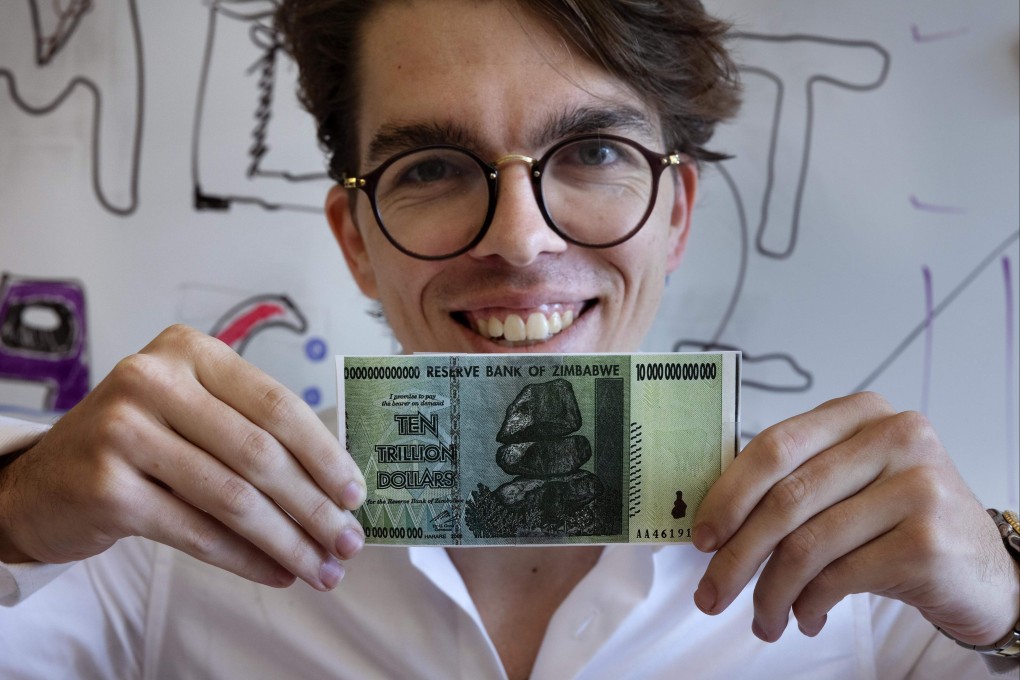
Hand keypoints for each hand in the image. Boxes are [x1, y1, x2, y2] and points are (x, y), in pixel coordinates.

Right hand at [0, 325, 365, 590]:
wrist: (46, 481)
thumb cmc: (140, 442)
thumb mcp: (193, 411)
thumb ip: (253, 430)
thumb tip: (337, 485)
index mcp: (190, 352)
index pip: (277, 405)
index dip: (324, 453)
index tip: (356, 493)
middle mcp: (155, 381)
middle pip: (260, 455)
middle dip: (314, 506)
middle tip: (348, 542)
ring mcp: (124, 432)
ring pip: (233, 497)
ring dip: (287, 540)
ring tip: (321, 568)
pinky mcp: (107, 487)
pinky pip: (197, 531)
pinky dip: (245, 558)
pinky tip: (277, 572)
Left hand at [691, 392, 1019, 645]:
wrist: (982, 569)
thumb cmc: (898, 521)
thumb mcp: (850, 481)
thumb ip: (793, 480)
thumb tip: (711, 518)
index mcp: (862, 412)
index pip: (775, 446)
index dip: (728, 494)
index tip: (701, 537)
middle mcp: (894, 436)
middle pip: (785, 499)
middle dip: (737, 555)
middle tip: (711, 594)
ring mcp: (917, 486)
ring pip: (807, 545)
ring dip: (771, 593)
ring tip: (762, 619)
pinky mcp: (927, 540)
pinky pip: (838, 577)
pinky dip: (809, 605)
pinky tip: (805, 618)